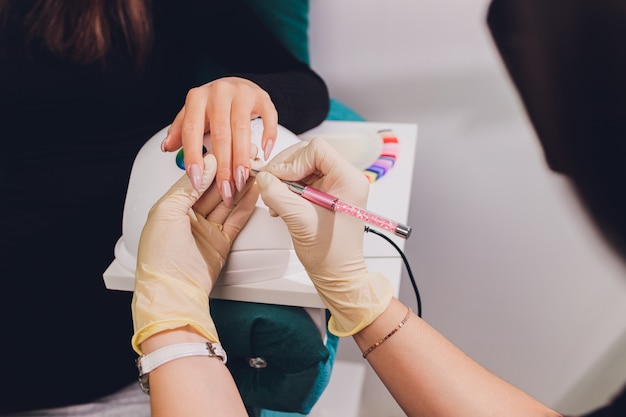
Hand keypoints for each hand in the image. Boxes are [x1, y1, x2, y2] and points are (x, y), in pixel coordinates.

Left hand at [131, 153, 258, 353]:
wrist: (173, 292)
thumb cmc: (160, 257)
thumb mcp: (167, 211)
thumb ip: (189, 186)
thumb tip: (205, 164)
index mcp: (171, 207)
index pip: (197, 179)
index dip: (212, 165)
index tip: (227, 152)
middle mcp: (189, 217)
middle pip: (214, 189)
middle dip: (229, 174)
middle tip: (246, 158)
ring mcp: (206, 229)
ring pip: (227, 202)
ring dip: (240, 186)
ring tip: (255, 171)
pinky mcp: (221, 242)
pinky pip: (236, 219)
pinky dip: (246, 205)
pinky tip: (254, 192)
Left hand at [163, 76, 277, 205]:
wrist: (237, 85)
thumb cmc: (215, 105)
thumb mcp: (193, 116)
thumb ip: (180, 131)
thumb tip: (167, 147)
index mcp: (197, 98)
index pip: (192, 130)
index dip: (194, 156)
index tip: (197, 179)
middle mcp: (218, 93)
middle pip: (220, 134)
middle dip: (223, 165)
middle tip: (225, 188)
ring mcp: (242, 93)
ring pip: (242, 129)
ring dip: (242, 158)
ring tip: (242, 179)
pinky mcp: (262, 97)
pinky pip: (268, 117)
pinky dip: (268, 136)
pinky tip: (264, 152)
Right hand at [255, 137, 392, 336]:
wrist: (338, 273)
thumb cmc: (330, 253)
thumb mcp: (300, 221)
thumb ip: (279, 196)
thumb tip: (263, 178)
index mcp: (348, 180)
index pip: (317, 149)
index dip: (293, 161)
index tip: (280, 179)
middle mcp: (345, 178)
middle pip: (308, 154)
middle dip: (286, 169)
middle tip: (271, 186)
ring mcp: (336, 185)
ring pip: (303, 166)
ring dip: (285, 180)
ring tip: (276, 201)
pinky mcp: (326, 193)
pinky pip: (303, 179)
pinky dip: (288, 188)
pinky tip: (281, 204)